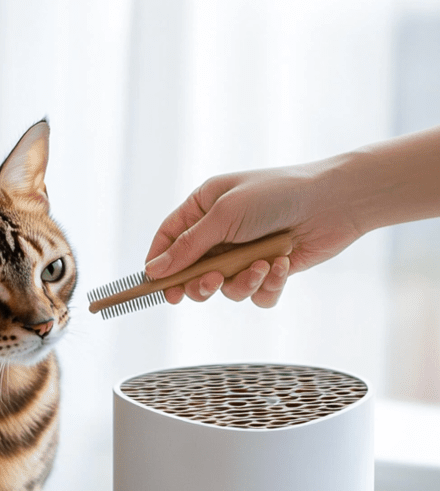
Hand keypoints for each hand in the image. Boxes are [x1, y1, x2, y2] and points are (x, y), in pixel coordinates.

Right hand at [144, 163, 363, 306]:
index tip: (155, 285)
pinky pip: (255, 295)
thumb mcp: (224, 215)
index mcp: (204, 208)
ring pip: (224, 288)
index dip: (159, 264)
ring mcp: (244, 254)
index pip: (168, 240)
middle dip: (200, 283)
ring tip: (261, 268)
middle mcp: (221, 233)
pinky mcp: (268, 271)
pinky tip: (281, 266)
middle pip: (191, 273)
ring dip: (241, 283)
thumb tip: (154, 270)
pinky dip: (266, 287)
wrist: (336, 201)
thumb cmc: (278, 195)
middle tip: (210, 283)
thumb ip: (188, 246)